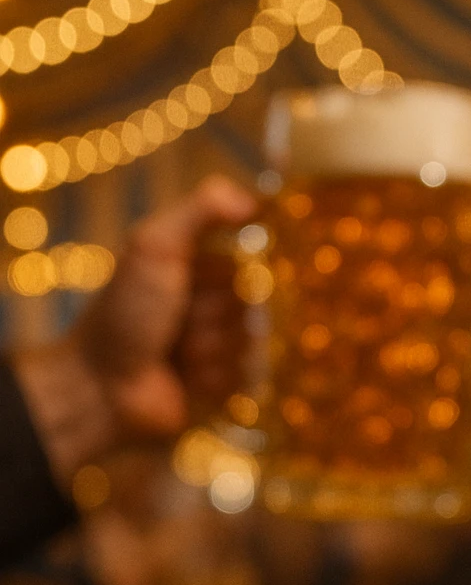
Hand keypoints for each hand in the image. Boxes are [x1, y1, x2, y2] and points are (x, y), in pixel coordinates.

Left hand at [14, 175, 255, 485]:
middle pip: (256, 305)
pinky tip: (186, 379)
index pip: (255, 261)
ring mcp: (222, 344)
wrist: (101, 385)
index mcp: (203, 266)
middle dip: (216, 316)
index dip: (232, 274)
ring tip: (177, 354)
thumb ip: (203, 210)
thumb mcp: (157, 246)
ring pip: (252, 343)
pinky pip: (247, 377)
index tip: (199, 278)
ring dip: (212, 349)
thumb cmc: (126, 311)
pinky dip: (214, 378)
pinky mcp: (226, 385)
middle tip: (178, 322)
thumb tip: (256, 200)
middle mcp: (216, 303)